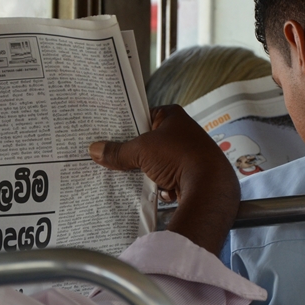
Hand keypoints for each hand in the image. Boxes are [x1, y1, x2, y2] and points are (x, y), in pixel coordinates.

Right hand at [89, 105, 239, 253]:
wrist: (209, 187)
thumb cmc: (178, 157)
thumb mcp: (141, 151)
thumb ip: (118, 151)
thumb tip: (95, 150)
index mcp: (171, 115)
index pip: (141, 116)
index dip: (125, 126)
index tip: (107, 135)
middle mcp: (182, 131)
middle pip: (147, 141)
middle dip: (132, 152)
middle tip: (111, 158)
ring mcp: (187, 152)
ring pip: (155, 161)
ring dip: (145, 170)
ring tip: (128, 176)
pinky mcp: (190, 173)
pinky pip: (166, 177)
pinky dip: (159, 184)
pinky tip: (154, 189)